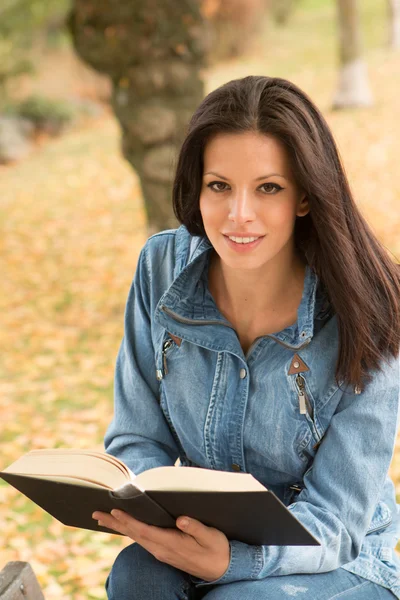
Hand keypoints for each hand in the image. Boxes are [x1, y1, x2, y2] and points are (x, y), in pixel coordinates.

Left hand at [92, 510, 229, 581]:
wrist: (221, 569)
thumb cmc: (216, 549)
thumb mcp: (210, 536)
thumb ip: (195, 527)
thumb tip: (180, 519)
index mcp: (171, 543)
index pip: (144, 530)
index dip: (129, 520)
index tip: (115, 510)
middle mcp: (162, 549)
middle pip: (134, 534)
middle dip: (115, 523)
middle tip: (96, 513)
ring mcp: (161, 552)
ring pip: (135, 538)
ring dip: (119, 527)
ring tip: (103, 518)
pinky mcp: (163, 551)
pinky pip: (141, 540)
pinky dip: (130, 531)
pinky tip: (124, 526)